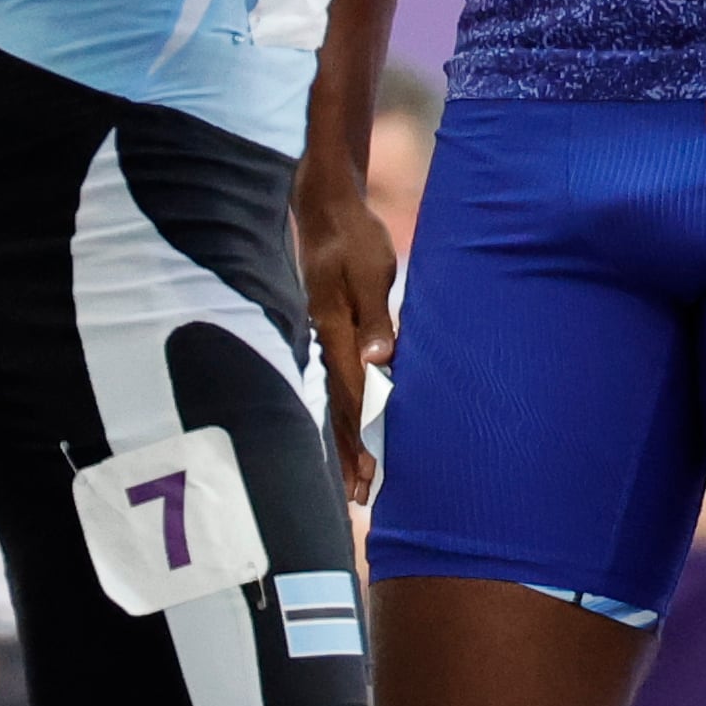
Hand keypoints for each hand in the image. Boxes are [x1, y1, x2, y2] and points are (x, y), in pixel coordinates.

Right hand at [294, 162, 399, 503]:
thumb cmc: (355, 236)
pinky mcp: (331, 333)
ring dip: (345, 442)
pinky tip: (348, 434)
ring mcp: (325, 338)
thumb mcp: (372, 270)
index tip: (372, 471)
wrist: (326, 208)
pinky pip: (336, 384)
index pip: (353, 394)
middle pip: (338, 408)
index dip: (362, 435)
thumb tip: (380, 361)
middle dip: (350, 454)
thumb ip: (375, 317)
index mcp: (337, 329)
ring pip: (334, 401)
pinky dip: (343, 416)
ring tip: (355, 482)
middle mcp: (327, 340)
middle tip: (364, 497)